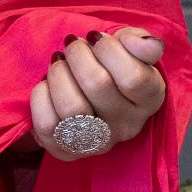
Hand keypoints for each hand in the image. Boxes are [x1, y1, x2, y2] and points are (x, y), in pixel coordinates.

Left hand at [29, 29, 166, 151]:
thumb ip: (141, 42)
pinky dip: (41, 96)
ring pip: (72, 107)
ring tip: (58, 63)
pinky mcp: (66, 152)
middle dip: (78, 55)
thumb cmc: (109, 68)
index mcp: (149, 100)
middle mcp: (128, 126)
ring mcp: (97, 143)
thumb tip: (147, 42)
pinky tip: (47, 86)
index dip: (109, 50)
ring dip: (58, 74)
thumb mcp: (129, 50)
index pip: (134, 77)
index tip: (96, 39)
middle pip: (98, 85)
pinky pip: (47, 124)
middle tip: (73, 46)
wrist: (82, 95)